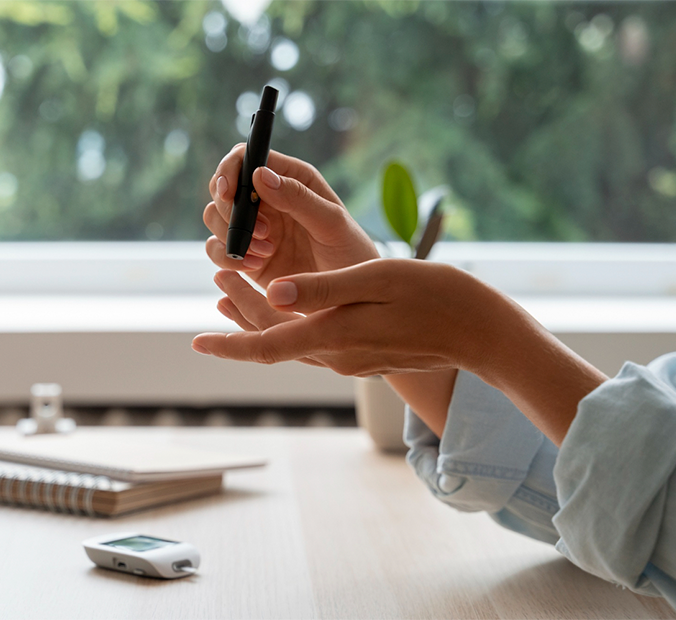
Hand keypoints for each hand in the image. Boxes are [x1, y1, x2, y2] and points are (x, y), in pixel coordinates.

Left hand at [194, 259, 504, 376]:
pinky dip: (288, 326)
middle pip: (274, 342)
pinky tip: (284, 306)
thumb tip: (274, 294)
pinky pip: (313, 344)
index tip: (196, 341)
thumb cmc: (434, 295)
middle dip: (238, 318)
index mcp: (335, 336)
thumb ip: (322, 290)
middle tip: (216, 278)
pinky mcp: (364, 355)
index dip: (229, 344)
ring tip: (232, 292)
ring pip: (291, 343)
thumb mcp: (376, 280)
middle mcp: (337, 356)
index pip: (267, 345)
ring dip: (259, 321)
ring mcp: (352, 359)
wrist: (479, 331)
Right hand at [204, 145, 377, 289]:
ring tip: (266, 252)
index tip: (229, 191)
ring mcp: (255, 228)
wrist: (351, 299)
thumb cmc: (351, 253)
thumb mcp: (332, 223)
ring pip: (215, 218)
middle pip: (223, 188)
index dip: (230, 169)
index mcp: (292, 179)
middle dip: (230, 209)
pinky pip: (218, 249)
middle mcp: (268, 199)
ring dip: (232, 234)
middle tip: (261, 232)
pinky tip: (255, 265)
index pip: (247, 157)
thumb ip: (298, 198)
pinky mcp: (246, 256)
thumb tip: (259, 174)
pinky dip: (228, 257)